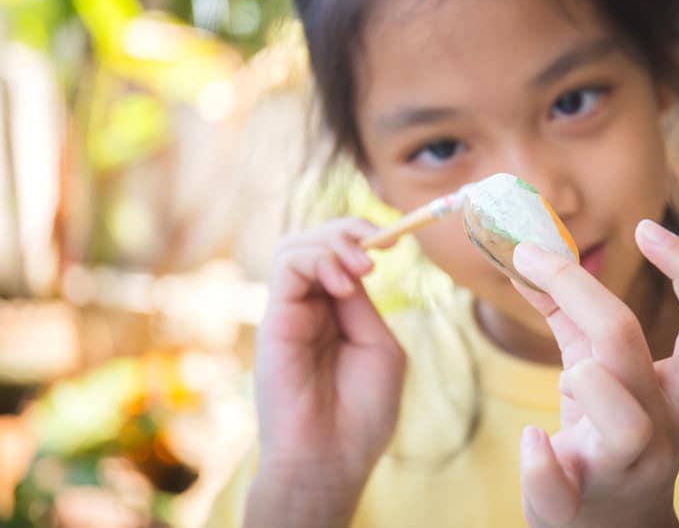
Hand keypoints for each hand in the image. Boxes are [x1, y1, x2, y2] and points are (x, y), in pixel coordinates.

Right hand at [247, 218, 405, 527]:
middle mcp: (308, 307)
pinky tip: (344, 284)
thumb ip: (363, 306)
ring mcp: (289, 312)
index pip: (340, 254)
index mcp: (336, 312)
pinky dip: (319, 260)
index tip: (396, 238)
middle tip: (380, 244)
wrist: (331, 457)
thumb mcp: (378, 347)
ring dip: (335, 243)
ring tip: (362, 268)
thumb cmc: (360, 412)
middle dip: (350, 230)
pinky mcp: (273, 320)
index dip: (364, 236)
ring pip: (296, 245)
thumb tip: (355, 268)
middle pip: (315, 240)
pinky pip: (287, 266)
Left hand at [511, 219, 678, 527]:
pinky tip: (534, 442)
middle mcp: (664, 428)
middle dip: (581, 291)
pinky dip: (540, 462)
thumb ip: (571, 315)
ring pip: (624, 422)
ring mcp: (622, 469)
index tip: (647, 227)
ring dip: (586, 379)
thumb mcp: (600, 369)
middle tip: (531, 255)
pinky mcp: (576, 504)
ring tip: (566, 376)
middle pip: (632, 348)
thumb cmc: (608, 433)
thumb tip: (530, 254)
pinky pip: (560, 485)